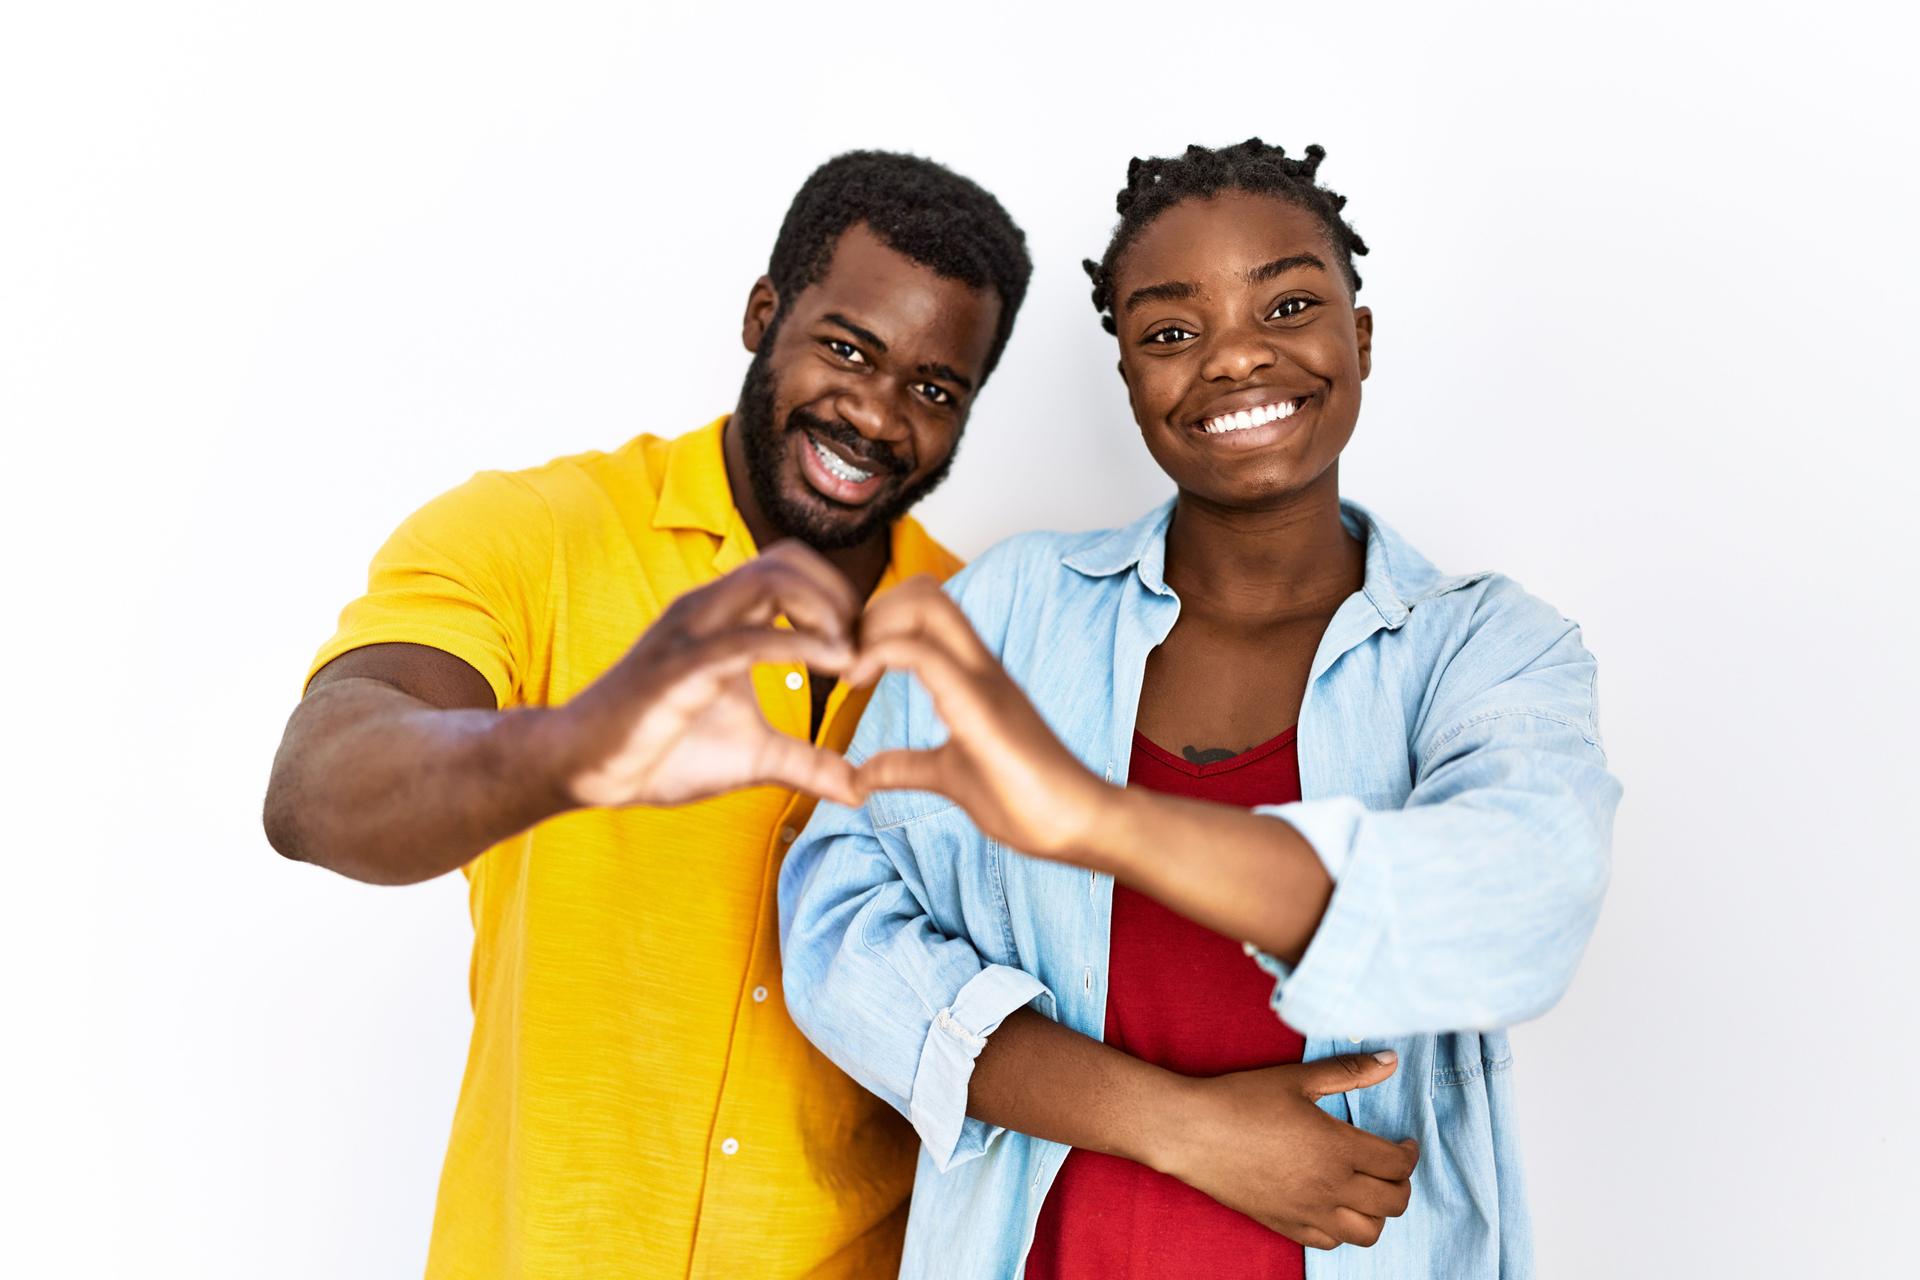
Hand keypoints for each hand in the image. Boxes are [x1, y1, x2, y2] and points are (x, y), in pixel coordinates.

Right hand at [545, 540, 861, 807]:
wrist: (584, 767)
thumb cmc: (660, 751)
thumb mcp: (752, 756)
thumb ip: (806, 763)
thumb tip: (857, 789)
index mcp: (721, 618)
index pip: (790, 567)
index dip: (837, 597)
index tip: (861, 651)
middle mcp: (706, 610)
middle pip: (787, 559)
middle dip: (839, 595)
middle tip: (862, 649)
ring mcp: (690, 632)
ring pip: (770, 579)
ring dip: (825, 611)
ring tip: (850, 659)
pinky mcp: (679, 667)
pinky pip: (746, 638)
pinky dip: (799, 645)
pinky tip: (834, 668)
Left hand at [846, 577, 1111, 858]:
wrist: (1078, 825)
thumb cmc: (1026, 800)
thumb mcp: (947, 778)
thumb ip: (905, 767)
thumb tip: (862, 777)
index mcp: (975, 676)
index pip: (928, 609)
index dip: (879, 619)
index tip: (848, 663)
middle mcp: (980, 666)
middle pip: (926, 592)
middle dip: (874, 610)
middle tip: (846, 659)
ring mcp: (983, 682)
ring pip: (927, 606)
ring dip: (876, 624)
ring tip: (851, 670)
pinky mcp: (981, 709)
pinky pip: (927, 657)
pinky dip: (881, 653)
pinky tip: (856, 683)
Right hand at [1154, 1051, 1418, 1249]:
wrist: (1191, 1132)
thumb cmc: (1241, 1100)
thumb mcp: (1297, 1079)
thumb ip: (1349, 1071)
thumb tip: (1391, 1061)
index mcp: (1338, 1148)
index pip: (1398, 1164)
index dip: (1409, 1153)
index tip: (1404, 1142)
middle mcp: (1330, 1187)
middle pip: (1393, 1202)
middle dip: (1401, 1184)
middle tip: (1390, 1166)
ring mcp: (1308, 1212)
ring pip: (1368, 1232)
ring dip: (1377, 1213)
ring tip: (1366, 1189)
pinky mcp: (1285, 1224)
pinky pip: (1331, 1242)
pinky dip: (1342, 1228)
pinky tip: (1332, 1204)